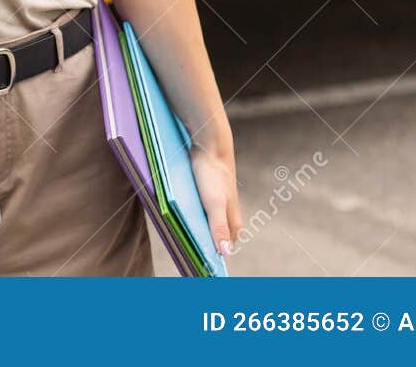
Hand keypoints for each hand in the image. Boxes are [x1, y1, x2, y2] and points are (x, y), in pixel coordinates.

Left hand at [190, 139, 241, 260]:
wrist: (210, 146)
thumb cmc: (213, 176)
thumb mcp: (214, 204)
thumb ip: (219, 227)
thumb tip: (225, 254)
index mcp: (233, 222)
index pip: (225, 249)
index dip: (214, 259)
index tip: (200, 270)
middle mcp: (229, 216)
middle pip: (218, 239)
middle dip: (206, 248)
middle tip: (189, 258)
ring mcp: (220, 204)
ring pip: (209, 225)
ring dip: (199, 233)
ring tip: (183, 242)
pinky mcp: (209, 194)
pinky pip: (202, 212)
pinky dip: (194, 219)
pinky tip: (182, 218)